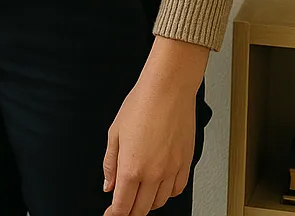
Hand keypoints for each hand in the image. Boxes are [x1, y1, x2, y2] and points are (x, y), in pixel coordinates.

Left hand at [103, 38, 207, 215]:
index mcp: (132, 168)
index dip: (115, 214)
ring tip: (138, 195)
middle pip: (142, 208)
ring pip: (160, 202)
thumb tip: (108, 185)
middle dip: (130, 211)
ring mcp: (172, 171)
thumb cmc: (139, 105)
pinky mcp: (186, 164)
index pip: (123, 205)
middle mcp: (154, 174)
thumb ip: (110, 164)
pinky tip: (158, 186)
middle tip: (121, 206)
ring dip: (147, 203)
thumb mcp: (114, 133)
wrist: (168, 90)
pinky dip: (166, 194)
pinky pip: (177, 190)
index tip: (109, 215)